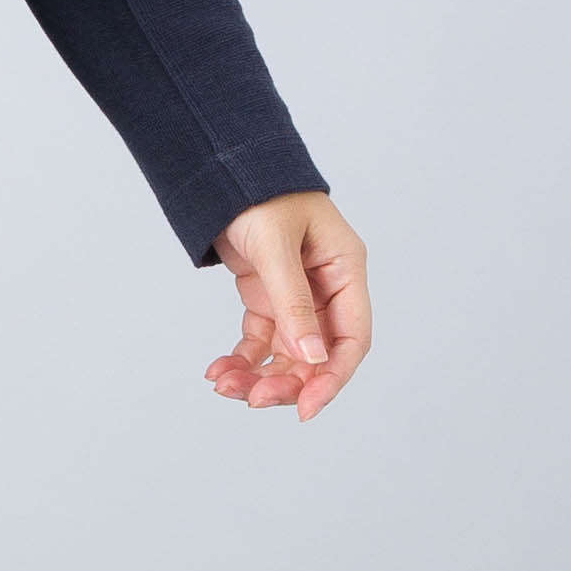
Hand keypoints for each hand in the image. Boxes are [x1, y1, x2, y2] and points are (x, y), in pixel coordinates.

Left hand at [204, 189, 368, 421]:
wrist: (219, 161)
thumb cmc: (257, 188)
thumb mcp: (275, 245)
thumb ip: (292, 301)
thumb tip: (314, 358)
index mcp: (344, 270)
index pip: (351, 338)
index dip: (333, 377)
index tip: (306, 409)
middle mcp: (325, 288)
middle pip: (317, 354)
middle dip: (287, 381)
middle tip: (253, 399)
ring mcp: (295, 294)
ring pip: (286, 353)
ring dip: (259, 375)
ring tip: (225, 387)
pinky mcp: (265, 295)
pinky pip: (260, 339)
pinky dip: (243, 358)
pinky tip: (220, 371)